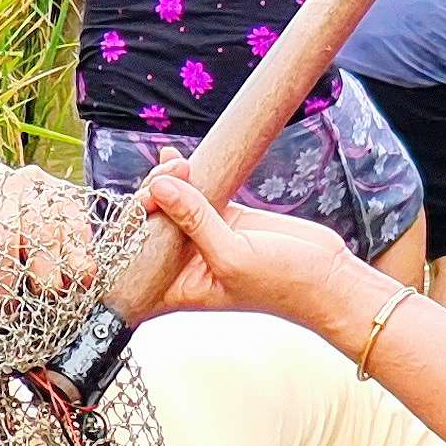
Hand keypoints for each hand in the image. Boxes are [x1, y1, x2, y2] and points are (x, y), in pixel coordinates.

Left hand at [130, 159, 372, 333]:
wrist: (327, 277)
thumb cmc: (281, 284)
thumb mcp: (232, 255)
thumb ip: (194, 220)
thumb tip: (160, 187)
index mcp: (175, 289)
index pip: (129, 264)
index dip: (118, 237)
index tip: (127, 210)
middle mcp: (182, 266)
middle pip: (146, 225)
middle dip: (149, 196)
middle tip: (168, 176)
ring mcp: (201, 239)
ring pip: (168, 204)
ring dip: (167, 181)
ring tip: (179, 165)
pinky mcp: (223, 217)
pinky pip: (194, 192)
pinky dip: (183, 174)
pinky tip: (173, 157)